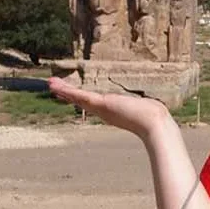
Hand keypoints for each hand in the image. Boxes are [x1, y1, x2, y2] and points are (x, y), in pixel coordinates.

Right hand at [47, 77, 173, 139]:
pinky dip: (69, 92)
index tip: (68, 93)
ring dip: (64, 91)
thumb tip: (159, 108)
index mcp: (111, 110)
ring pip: (78, 98)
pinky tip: (58, 88)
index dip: (79, 97)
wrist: (153, 124)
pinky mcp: (101, 105)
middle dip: (67, 93)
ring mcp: (101, 109)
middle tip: (52, 86)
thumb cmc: (153, 117)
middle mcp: (104, 111)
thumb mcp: (147, 109)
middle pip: (81, 100)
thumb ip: (148, 108)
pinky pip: (81, 97)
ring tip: (50, 84)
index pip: (92, 102)